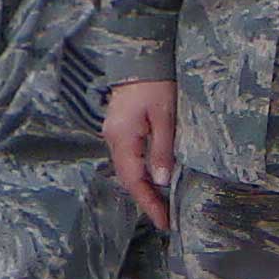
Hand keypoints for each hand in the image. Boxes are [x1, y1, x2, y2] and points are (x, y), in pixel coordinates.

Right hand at [102, 80, 181, 231]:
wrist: (140, 57)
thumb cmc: (155, 84)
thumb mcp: (165, 117)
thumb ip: (162, 150)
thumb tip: (162, 181)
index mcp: (122, 138)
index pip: (134, 180)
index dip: (148, 202)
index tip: (164, 221)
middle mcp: (113, 139)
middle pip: (127, 178)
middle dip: (145, 199)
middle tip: (165, 218)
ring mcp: (114, 133)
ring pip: (127, 170)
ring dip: (143, 188)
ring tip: (161, 204)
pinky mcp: (120, 128)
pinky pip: (128, 158)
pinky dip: (140, 173)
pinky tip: (153, 179)